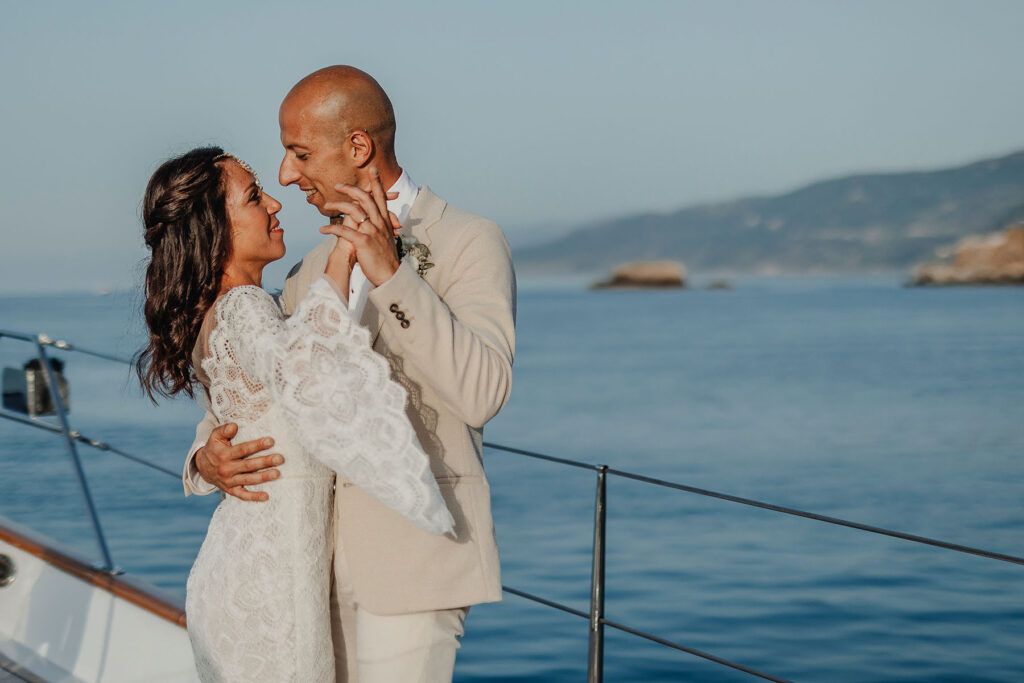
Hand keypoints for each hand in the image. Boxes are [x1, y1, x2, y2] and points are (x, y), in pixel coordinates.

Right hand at [195, 422, 282, 501]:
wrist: (202, 468)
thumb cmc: (214, 448)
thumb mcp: (215, 437)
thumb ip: (224, 430)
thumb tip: (234, 426)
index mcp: (224, 455)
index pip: (243, 449)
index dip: (256, 445)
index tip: (271, 441)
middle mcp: (227, 469)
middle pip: (249, 465)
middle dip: (265, 462)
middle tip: (280, 458)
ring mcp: (229, 481)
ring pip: (248, 479)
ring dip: (263, 477)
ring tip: (277, 474)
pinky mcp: (231, 490)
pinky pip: (242, 495)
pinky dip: (254, 497)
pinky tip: (266, 496)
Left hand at [323, 167, 403, 286]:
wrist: (390, 275)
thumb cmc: (386, 259)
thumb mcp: (386, 239)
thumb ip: (380, 227)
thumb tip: (373, 221)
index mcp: (384, 221)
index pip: (380, 197)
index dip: (376, 182)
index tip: (372, 169)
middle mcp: (379, 222)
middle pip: (365, 198)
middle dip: (350, 189)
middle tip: (337, 185)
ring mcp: (372, 231)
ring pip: (353, 210)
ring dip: (337, 205)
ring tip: (326, 205)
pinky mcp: (363, 241)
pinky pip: (344, 230)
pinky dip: (331, 228)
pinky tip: (322, 229)